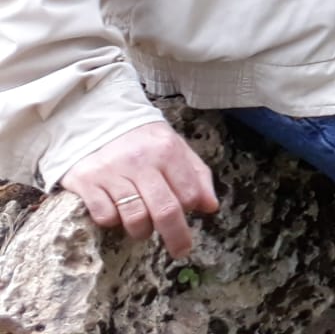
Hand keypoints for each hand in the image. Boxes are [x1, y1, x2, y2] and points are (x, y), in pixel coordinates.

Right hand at [59, 121, 218, 257]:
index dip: (191, 209)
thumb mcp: (175, 148)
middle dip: (176, 236)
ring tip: (143, 226)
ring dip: (142, 230)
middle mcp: (141, 162)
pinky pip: (105, 217)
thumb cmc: (142, 141)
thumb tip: (211, 207)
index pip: (188, 193)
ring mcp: (112, 173)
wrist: (96, 121)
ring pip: (134, 218)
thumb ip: (196, 175)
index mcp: (167, 151)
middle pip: (165, 210)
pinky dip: (113, 222)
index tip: (189, 215)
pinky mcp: (86, 182)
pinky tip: (116, 211)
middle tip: (181, 250)